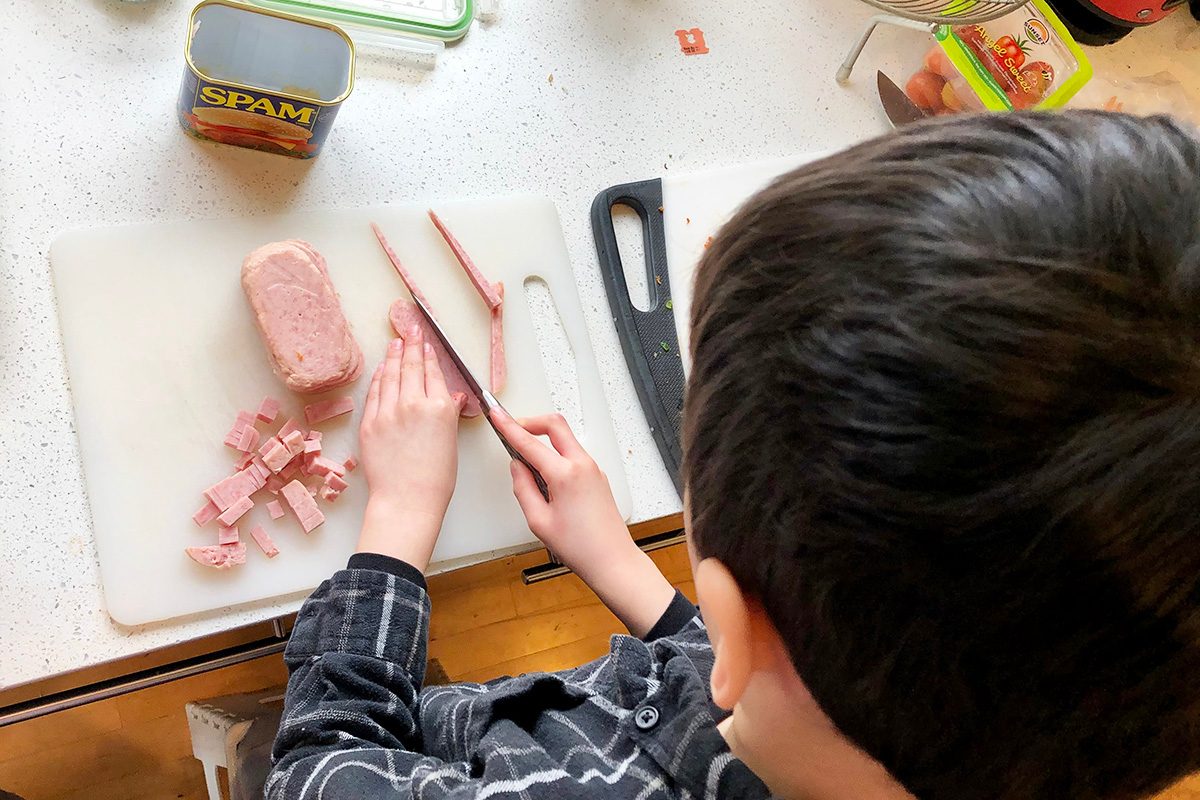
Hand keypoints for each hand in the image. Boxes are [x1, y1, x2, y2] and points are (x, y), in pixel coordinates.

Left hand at [356, 327, 464, 570]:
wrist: (407, 500)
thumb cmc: (436, 479)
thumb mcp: (450, 441)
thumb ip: (448, 413)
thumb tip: (450, 397)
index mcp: (440, 407)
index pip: (432, 371)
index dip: (428, 353)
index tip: (425, 341)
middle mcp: (414, 404)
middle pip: (411, 366)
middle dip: (410, 344)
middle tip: (409, 329)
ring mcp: (389, 412)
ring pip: (390, 375)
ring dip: (392, 356)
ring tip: (393, 342)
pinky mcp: (370, 423)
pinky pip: (374, 393)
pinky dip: (378, 378)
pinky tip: (380, 370)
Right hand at [491, 411, 676, 636]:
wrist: (613, 561)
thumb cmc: (580, 547)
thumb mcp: (538, 521)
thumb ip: (523, 488)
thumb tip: (517, 467)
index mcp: (566, 475)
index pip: (530, 442)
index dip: (509, 427)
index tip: (497, 415)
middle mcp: (583, 465)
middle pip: (555, 425)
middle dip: (532, 421)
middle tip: (513, 429)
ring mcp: (593, 469)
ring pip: (566, 439)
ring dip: (545, 441)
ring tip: (527, 463)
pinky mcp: (597, 477)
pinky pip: (573, 456)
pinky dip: (557, 456)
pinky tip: (546, 477)